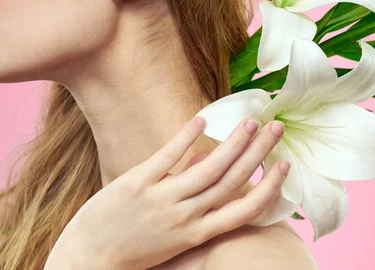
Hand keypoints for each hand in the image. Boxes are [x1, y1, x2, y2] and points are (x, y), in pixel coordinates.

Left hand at [45, 117, 289, 269]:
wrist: (89, 259)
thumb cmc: (133, 250)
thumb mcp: (171, 237)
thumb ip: (194, 205)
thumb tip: (207, 162)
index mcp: (198, 234)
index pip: (245, 210)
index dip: (270, 187)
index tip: (285, 164)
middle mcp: (186, 217)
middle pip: (233, 181)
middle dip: (259, 152)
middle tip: (277, 128)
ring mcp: (162, 199)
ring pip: (208, 167)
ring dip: (233, 142)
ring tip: (251, 120)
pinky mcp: (137, 184)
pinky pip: (167, 157)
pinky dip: (186, 136)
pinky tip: (202, 118)